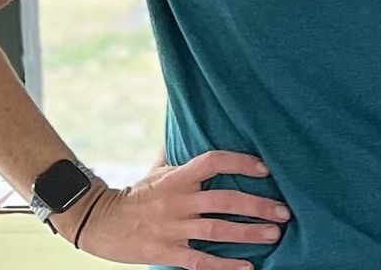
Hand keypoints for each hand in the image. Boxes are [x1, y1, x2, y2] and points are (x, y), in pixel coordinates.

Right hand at [62, 151, 288, 269]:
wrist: (97, 222)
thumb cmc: (134, 195)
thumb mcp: (156, 171)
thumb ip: (178, 154)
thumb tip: (187, 126)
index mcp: (177, 178)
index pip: (213, 161)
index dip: (241, 162)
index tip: (266, 169)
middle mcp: (177, 201)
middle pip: (224, 200)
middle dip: (257, 205)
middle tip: (284, 211)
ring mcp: (171, 228)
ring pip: (217, 230)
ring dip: (248, 232)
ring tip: (274, 234)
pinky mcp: (165, 252)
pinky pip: (200, 261)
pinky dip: (225, 266)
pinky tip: (247, 267)